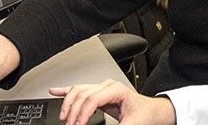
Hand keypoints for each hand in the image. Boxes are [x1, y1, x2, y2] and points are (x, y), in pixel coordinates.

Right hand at [50, 79, 175, 124]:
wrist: (152, 111)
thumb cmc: (145, 114)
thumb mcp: (133, 124)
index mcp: (116, 90)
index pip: (92, 99)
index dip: (82, 114)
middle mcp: (107, 86)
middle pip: (83, 94)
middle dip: (73, 111)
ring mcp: (102, 87)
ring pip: (78, 90)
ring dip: (68, 103)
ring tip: (63, 117)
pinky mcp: (99, 92)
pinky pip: (79, 89)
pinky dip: (65, 91)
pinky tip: (55, 91)